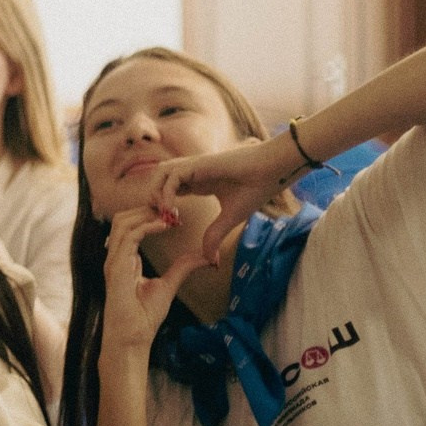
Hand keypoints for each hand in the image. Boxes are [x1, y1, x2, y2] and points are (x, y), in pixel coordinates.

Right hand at [99, 206, 201, 357]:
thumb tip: (205, 257)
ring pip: (122, 222)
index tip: (172, 215)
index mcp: (123, 260)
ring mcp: (113, 261)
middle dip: (146, 208)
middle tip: (171, 207)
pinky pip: (129, 237)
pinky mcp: (116, 268)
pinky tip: (164, 225)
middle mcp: (115, 257)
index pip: (129, 227)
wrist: (132, 339)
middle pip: (122, 219)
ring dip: (146, 214)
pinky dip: (147, 227)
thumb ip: (182, 268)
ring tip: (169, 214)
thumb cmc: (143, 318)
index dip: (149, 216)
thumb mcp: (168, 285)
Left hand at [152, 134, 303, 263]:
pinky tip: (172, 211)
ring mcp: (193, 166)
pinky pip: (171, 177)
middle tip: (161, 221)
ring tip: (166, 216)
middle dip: (153, 200)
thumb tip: (210, 261)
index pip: (167, 191)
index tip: (169, 226)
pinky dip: (166, 193)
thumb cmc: (255, 189)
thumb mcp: (230, 218)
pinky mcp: (197, 164)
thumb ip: (215, 236)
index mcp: (197, 182)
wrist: (272, 170)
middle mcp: (191, 172)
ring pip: (159, 174)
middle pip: (157, 181)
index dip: (162, 208)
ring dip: (157, 194)